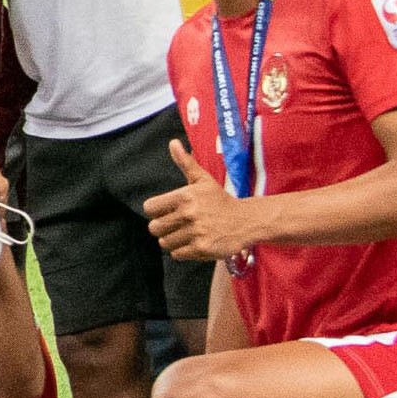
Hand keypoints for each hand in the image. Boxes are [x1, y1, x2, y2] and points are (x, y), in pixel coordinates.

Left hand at [143, 138, 257, 262]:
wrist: (247, 220)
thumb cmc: (220, 200)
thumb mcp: (203, 180)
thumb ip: (185, 163)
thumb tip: (173, 143)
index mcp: (185, 196)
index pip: (150, 208)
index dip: (156, 211)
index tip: (166, 212)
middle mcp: (189, 214)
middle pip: (154, 228)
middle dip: (163, 228)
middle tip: (176, 225)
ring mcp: (196, 232)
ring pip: (165, 242)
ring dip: (173, 240)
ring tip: (186, 234)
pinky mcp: (202, 248)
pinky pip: (177, 254)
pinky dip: (183, 251)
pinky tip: (194, 242)